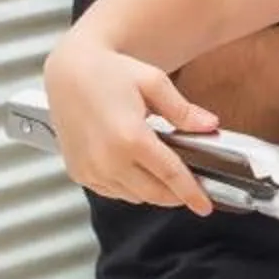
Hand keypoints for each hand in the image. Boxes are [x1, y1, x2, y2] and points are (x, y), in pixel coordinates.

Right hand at [44, 37, 217, 213]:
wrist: (69, 71)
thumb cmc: (109, 72)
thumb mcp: (154, 82)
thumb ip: (183, 110)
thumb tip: (210, 125)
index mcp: (131, 137)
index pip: (171, 175)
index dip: (192, 193)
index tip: (205, 206)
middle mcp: (107, 159)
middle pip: (154, 193)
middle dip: (177, 196)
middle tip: (192, 190)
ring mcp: (90, 169)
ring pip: (134, 196)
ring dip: (153, 191)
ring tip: (163, 173)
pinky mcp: (78, 172)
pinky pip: (112, 192)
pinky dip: (129, 188)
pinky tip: (137, 170)